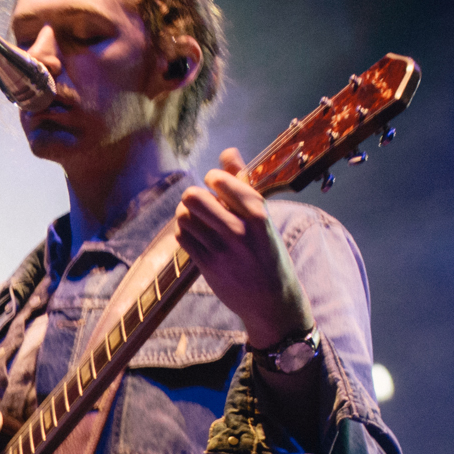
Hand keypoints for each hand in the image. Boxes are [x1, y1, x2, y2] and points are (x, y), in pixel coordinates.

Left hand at [175, 148, 313, 347]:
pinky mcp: (207, 265)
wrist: (272, 301)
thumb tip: (228, 152)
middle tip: (204, 204)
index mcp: (258, 213)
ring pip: (184, 216)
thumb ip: (243, 182)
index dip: (213, 179)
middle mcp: (239, 230)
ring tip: (200, 220)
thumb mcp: (263, 217)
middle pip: (193, 196)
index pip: (219, 180)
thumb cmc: (268, 251)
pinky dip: (185, 231)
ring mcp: (221, 249)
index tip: (218, 186)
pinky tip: (198, 235)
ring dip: (188, 214)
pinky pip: (182, 236)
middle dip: (195, 196)